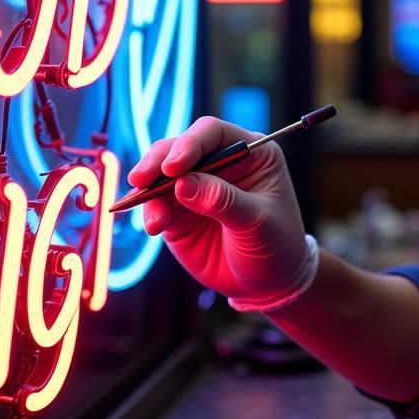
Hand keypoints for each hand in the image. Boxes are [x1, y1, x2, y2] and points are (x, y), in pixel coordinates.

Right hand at [129, 117, 309, 306]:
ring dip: (150, 191)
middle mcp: (220, 163)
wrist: (268, 284)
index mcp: (250, 154)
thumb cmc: (277, 246)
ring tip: (153, 216)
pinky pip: (158, 205)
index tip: (173, 167)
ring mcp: (196, 186)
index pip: (214, 134)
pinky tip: (153, 225)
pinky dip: (151, 212)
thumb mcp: (258, 222)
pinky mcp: (179, 211)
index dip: (190, 144)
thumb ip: (222, 201)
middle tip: (142, 179)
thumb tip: (183, 184)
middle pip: (180, 148)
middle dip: (158, 162)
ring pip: (162, 175)